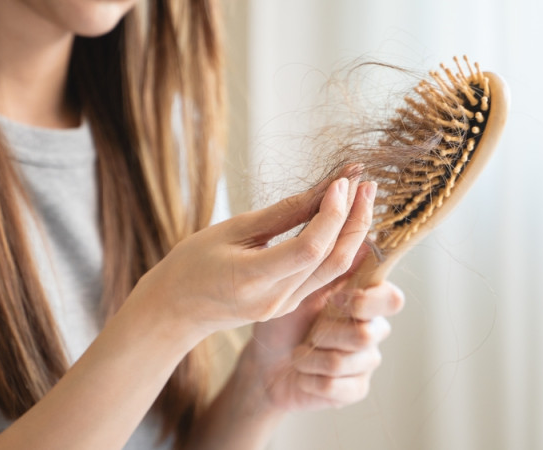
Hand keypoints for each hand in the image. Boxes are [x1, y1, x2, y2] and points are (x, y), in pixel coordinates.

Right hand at [129, 177, 375, 335]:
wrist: (176, 310)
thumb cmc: (193, 264)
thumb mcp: (231, 231)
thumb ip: (280, 215)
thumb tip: (322, 190)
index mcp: (253, 279)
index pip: (309, 249)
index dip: (331, 214)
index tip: (341, 181)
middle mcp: (276, 299)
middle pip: (332, 261)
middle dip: (355, 220)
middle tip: (366, 182)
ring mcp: (285, 307)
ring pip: (335, 270)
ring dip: (353, 232)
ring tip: (363, 195)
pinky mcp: (289, 305)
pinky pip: (323, 275)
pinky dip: (338, 246)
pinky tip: (344, 220)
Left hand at [244, 264, 404, 411]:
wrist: (264, 362)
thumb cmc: (283, 319)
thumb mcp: (298, 288)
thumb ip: (327, 266)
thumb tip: (356, 239)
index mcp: (365, 300)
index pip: (391, 299)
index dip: (367, 301)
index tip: (336, 299)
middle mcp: (372, 329)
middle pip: (370, 333)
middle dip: (330, 331)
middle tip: (310, 330)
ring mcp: (366, 361)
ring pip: (346, 360)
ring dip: (311, 356)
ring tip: (299, 350)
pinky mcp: (355, 388)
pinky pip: (335, 386)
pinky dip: (309, 378)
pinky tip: (302, 372)